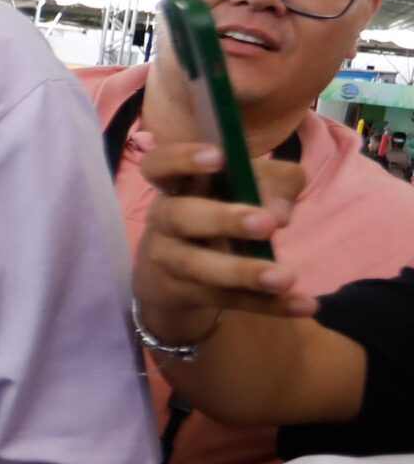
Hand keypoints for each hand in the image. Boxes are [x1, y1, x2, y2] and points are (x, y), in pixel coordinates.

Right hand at [132, 141, 314, 342]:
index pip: (160, 165)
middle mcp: (164, 219)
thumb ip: (275, 183)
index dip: (181, 159)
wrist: (178, 273)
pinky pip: (224, 299)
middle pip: (181, 216)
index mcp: (177, 184)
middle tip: (267, 225)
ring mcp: (168, 259)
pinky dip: (265, 304)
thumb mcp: (250, 186)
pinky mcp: (184, 294)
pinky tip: (302, 305)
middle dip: (223, 219)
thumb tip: (280, 214)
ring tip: (285, 277)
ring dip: (242, 271)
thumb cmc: (218, 210)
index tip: (218, 159)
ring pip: (198, 266)